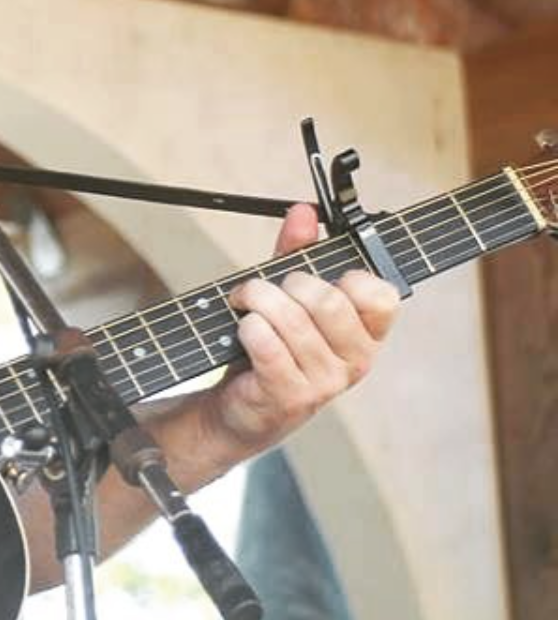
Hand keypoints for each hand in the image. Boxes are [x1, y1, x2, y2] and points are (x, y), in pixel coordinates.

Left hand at [200, 203, 399, 456]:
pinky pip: (266, 343)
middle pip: (329, 301)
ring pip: (292, 319)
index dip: (351, 278)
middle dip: (289, 284)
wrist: (239, 407)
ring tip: (245, 304)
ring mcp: (324, 383)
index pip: (381, 297)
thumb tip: (304, 212)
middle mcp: (353, 361)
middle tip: (269, 289)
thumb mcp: (289, 295)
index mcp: (364, 334)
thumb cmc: (272, 346)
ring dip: (257, 300)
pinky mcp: (289, 397)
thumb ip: (298, 251)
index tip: (322, 275)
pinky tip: (243, 331)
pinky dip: (247, 327)